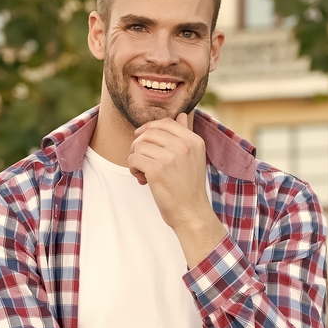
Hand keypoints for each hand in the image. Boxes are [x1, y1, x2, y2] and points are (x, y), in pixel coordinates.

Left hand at [128, 113, 228, 265]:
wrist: (191, 213)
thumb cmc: (189, 187)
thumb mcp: (194, 157)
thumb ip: (185, 135)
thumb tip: (180, 115)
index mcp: (194, 141)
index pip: (166, 123)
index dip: (149, 128)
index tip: (141, 138)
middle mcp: (184, 146)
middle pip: (149, 133)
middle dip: (139, 145)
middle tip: (141, 160)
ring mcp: (171, 157)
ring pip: (139, 146)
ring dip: (135, 159)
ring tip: (143, 172)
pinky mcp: (157, 170)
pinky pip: (133, 159)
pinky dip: (133, 169)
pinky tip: (142, 179)